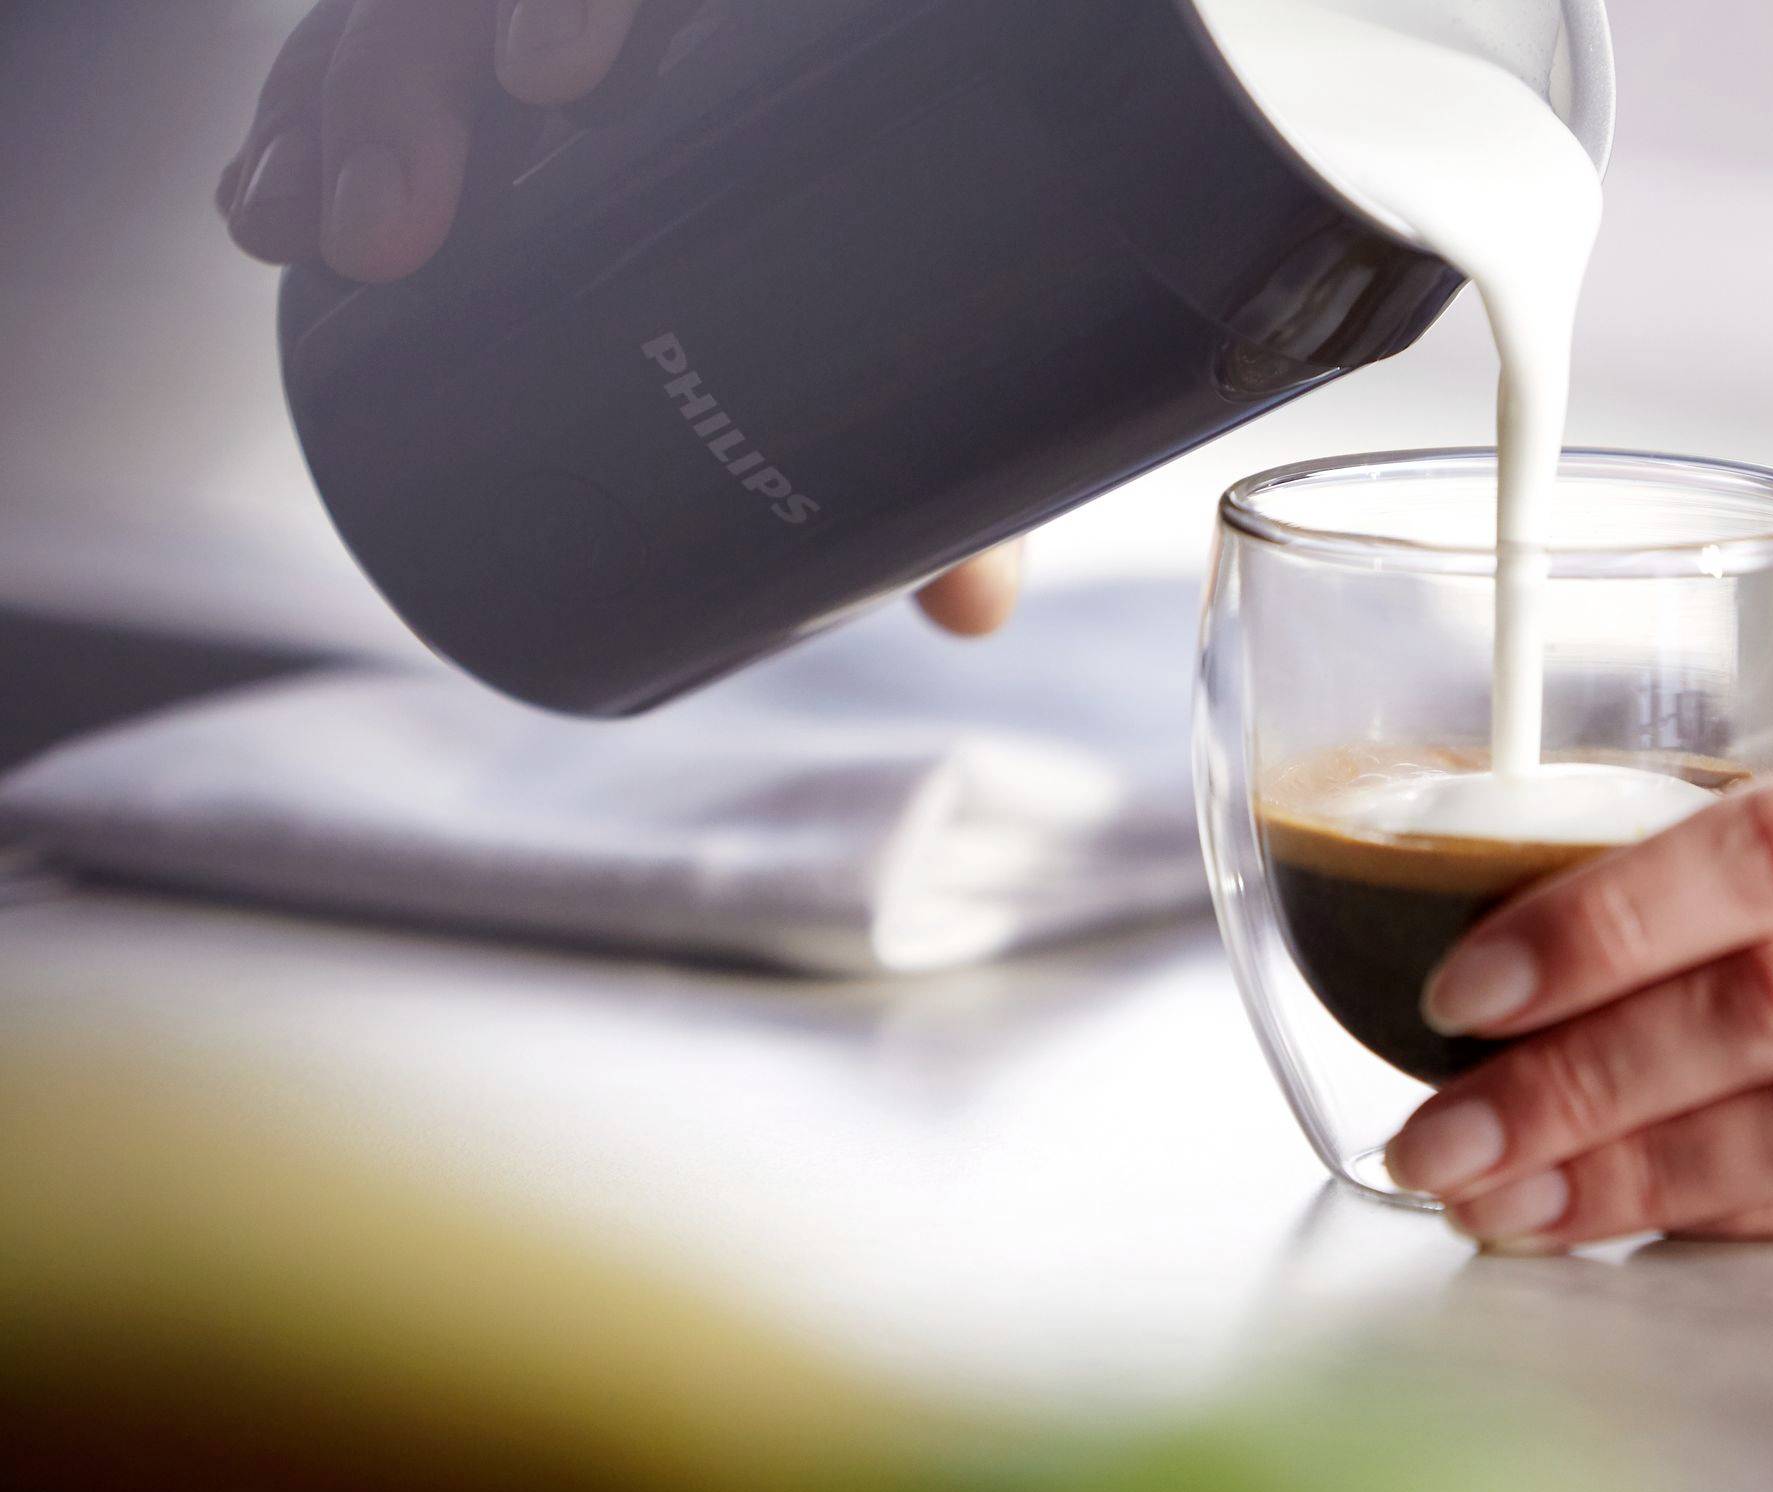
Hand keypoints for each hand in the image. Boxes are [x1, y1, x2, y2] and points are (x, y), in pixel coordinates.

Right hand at [214, 0, 1018, 635]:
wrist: (884, 209)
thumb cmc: (914, 249)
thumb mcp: (934, 325)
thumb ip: (956, 428)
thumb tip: (970, 609)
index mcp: (759, 12)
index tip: (562, 78)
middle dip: (414, 70)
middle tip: (398, 224)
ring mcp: (538, 11)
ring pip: (412, 6)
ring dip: (334, 108)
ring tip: (302, 238)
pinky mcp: (470, 57)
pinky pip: (358, 56)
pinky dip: (302, 131)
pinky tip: (260, 213)